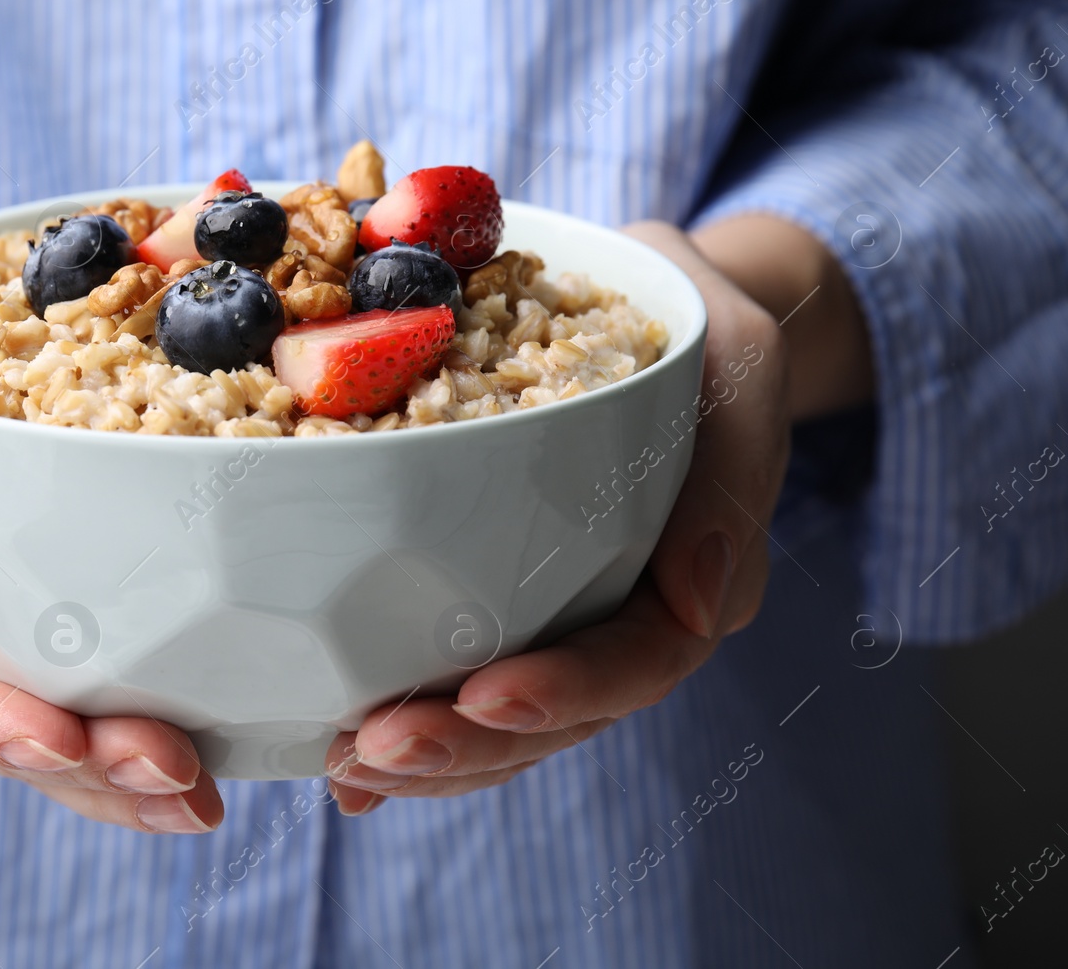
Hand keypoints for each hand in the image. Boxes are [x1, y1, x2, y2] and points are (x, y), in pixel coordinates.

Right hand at [0, 277, 222, 833]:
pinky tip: (213, 759)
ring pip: (56, 731)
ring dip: (126, 774)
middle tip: (169, 775)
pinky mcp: (49, 619)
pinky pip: (95, 686)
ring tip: (199, 799)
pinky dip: (149, 720)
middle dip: (86, 765)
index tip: (58, 741)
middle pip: (0, 727)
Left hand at [325, 218, 838, 813]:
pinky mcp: (508, 600)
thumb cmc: (699, 324)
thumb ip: (732, 472)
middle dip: (468, 746)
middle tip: (373, 750)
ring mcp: (568, 617)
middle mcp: (631, 615)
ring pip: (506, 721)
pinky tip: (330, 752)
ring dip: (428, 754)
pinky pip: (459, 673)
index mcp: (697, 573)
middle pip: (559, 716)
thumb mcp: (740, 360)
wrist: (658, 307)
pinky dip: (401, 714)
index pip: (641, 660)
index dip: (566, 691)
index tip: (482, 695)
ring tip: (341, 763)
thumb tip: (704, 606)